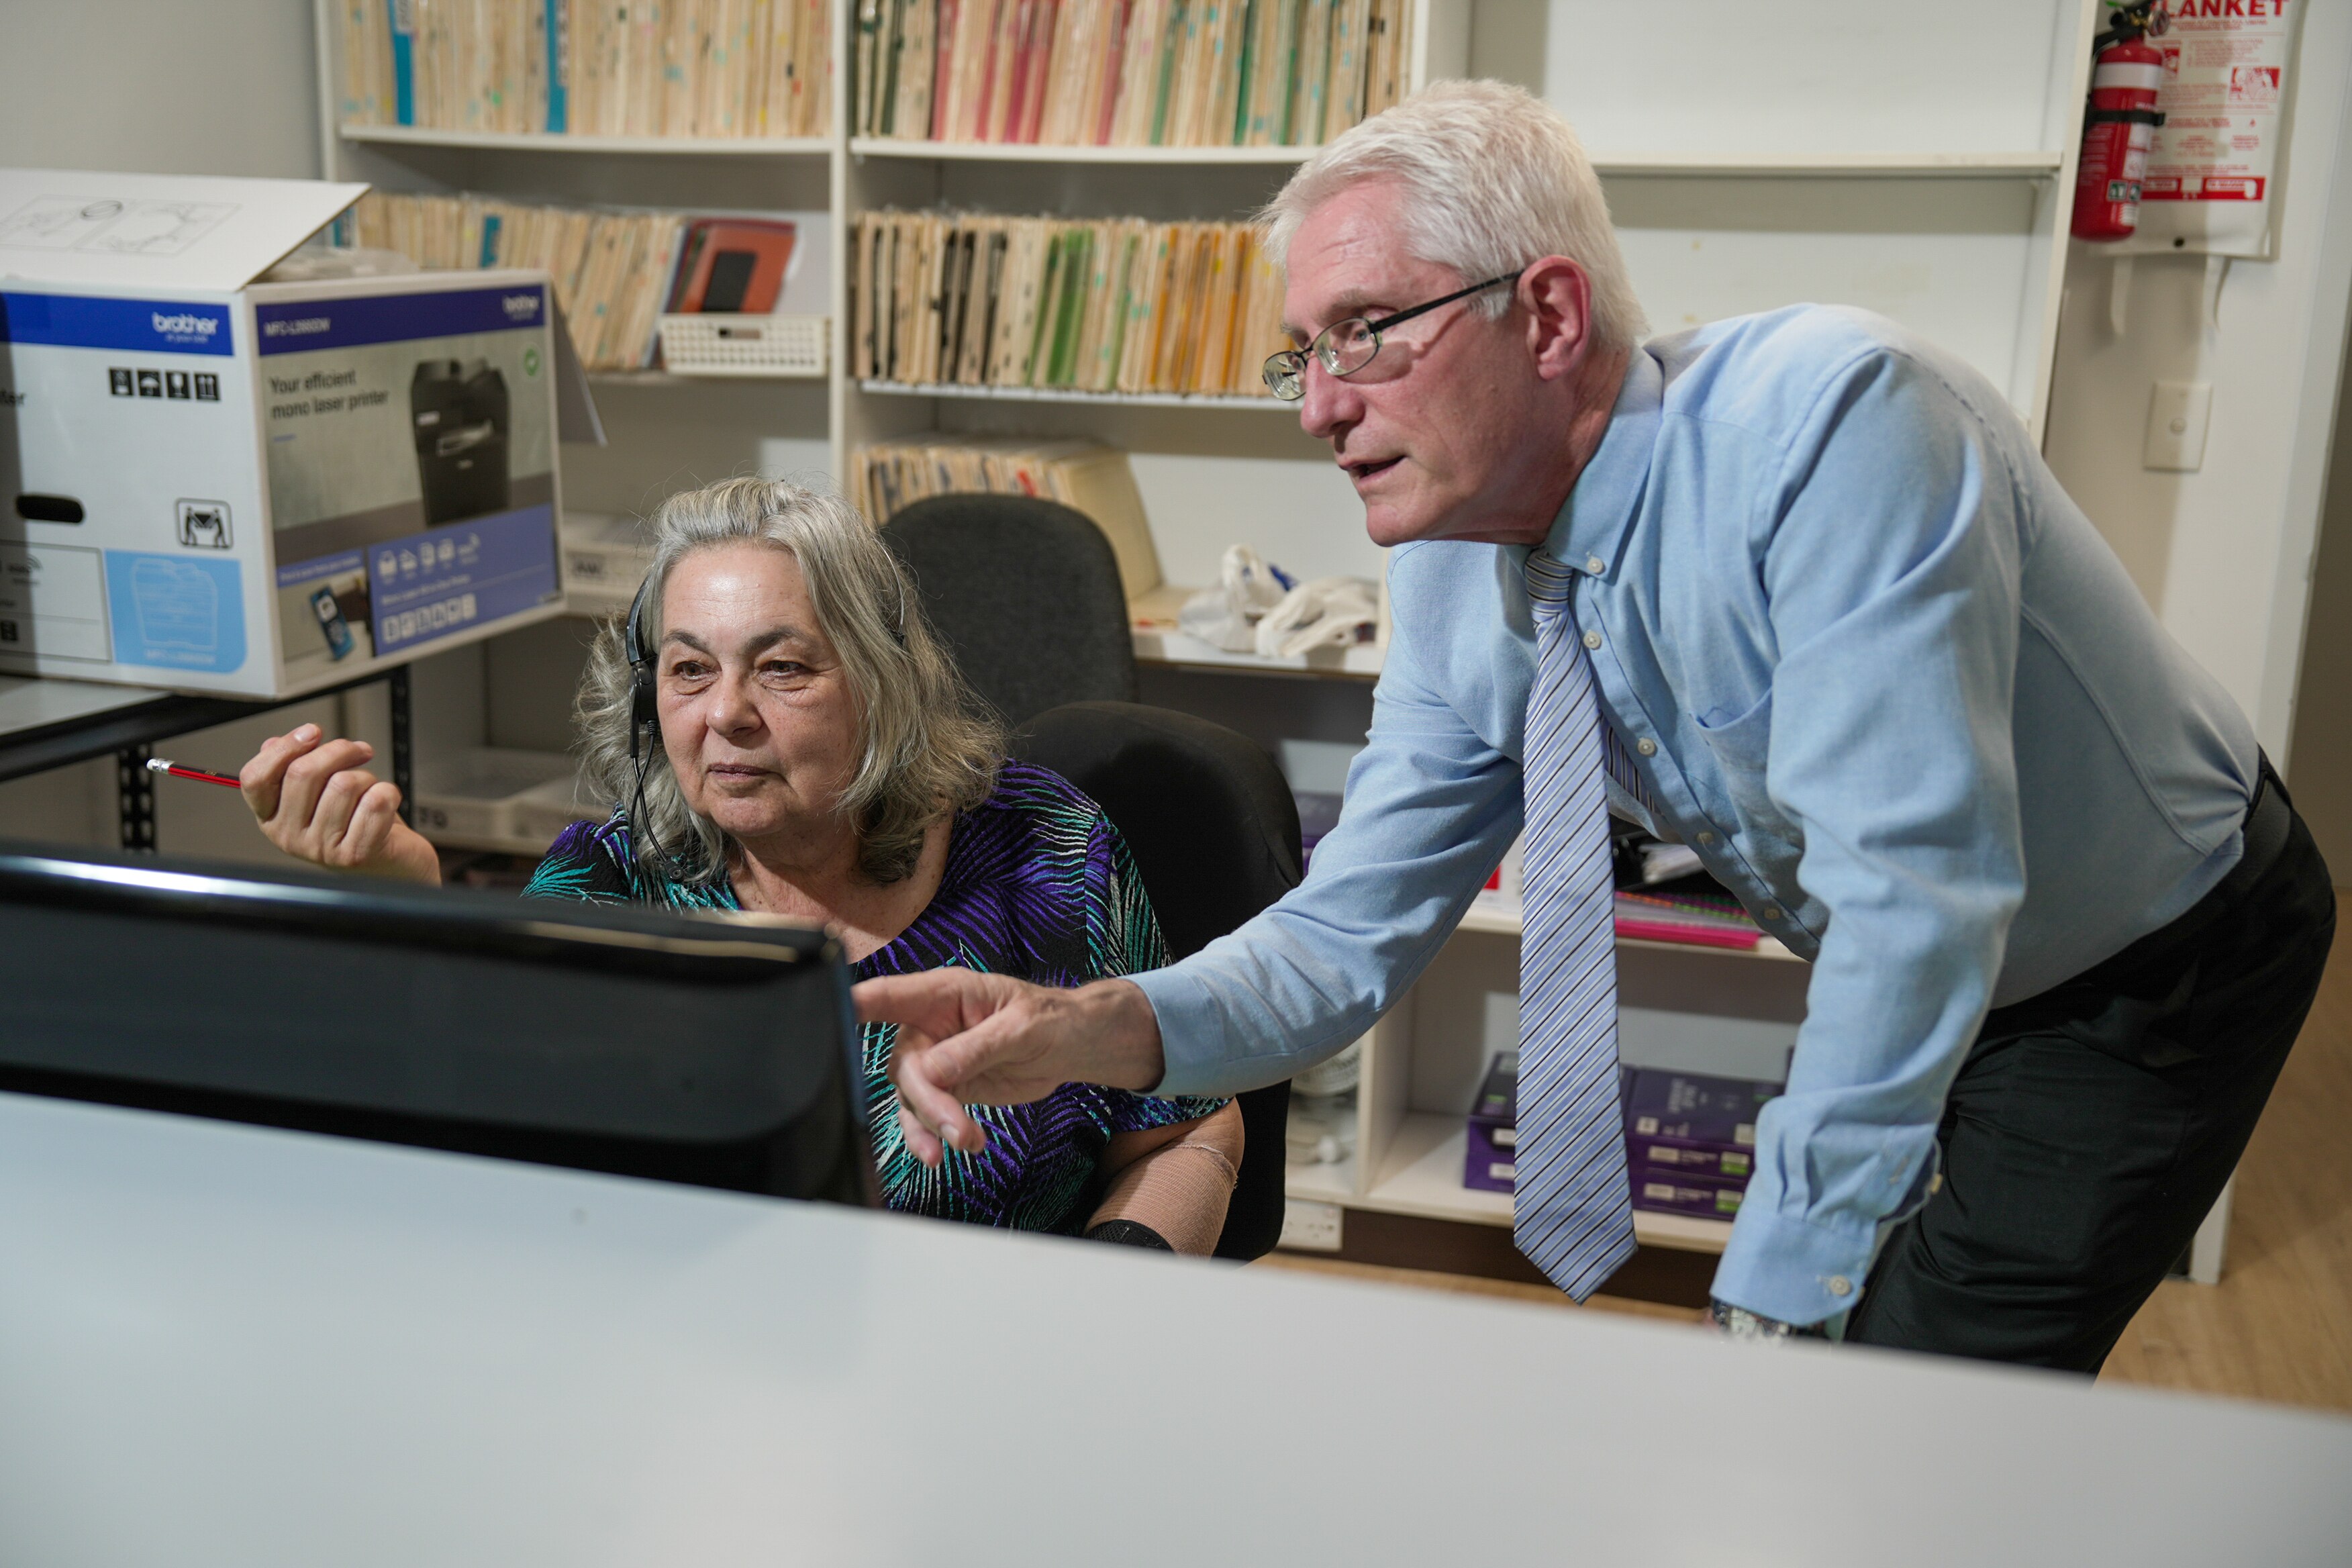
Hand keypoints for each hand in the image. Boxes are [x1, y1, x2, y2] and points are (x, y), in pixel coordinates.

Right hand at [239, 723, 440, 883]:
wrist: (391, 865)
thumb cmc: (353, 823)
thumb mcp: (316, 793)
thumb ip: (292, 767)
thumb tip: (273, 744)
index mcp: (271, 817)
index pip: (255, 778)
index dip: (285, 748)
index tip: (313, 732)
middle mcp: (288, 837)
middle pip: (303, 773)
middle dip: (339, 751)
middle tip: (359, 751)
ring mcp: (321, 849)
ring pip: (344, 784)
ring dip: (367, 777)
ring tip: (370, 790)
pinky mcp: (355, 855)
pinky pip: (375, 802)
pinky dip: (389, 793)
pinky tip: (386, 805)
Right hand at [854, 971, 1163, 1166]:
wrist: (1073, 1046)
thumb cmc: (1050, 1019)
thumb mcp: (1021, 1028)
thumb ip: (975, 1048)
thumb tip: (933, 1071)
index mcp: (943, 994)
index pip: (887, 996)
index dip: (853, 1006)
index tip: (832, 1022)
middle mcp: (930, 1025)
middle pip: (903, 1064)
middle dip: (926, 1100)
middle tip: (956, 1127)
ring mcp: (936, 1059)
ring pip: (911, 1096)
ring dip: (931, 1124)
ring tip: (966, 1142)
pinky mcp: (947, 1088)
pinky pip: (925, 1115)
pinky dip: (934, 1134)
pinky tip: (958, 1147)